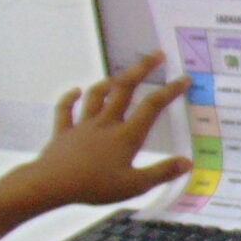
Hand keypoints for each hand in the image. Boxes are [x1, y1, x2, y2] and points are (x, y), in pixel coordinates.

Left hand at [17, 55, 191, 209]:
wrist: (52, 184)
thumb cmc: (95, 186)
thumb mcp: (135, 186)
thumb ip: (161, 172)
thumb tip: (188, 162)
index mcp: (126, 135)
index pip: (152, 107)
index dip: (169, 91)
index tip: (183, 78)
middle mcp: (106, 123)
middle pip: (124, 89)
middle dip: (141, 69)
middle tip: (155, 55)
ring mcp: (82, 125)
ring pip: (96, 96)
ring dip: (108, 82)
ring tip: (118, 76)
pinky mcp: (63, 132)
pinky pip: (65, 110)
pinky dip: (69, 98)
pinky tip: (75, 91)